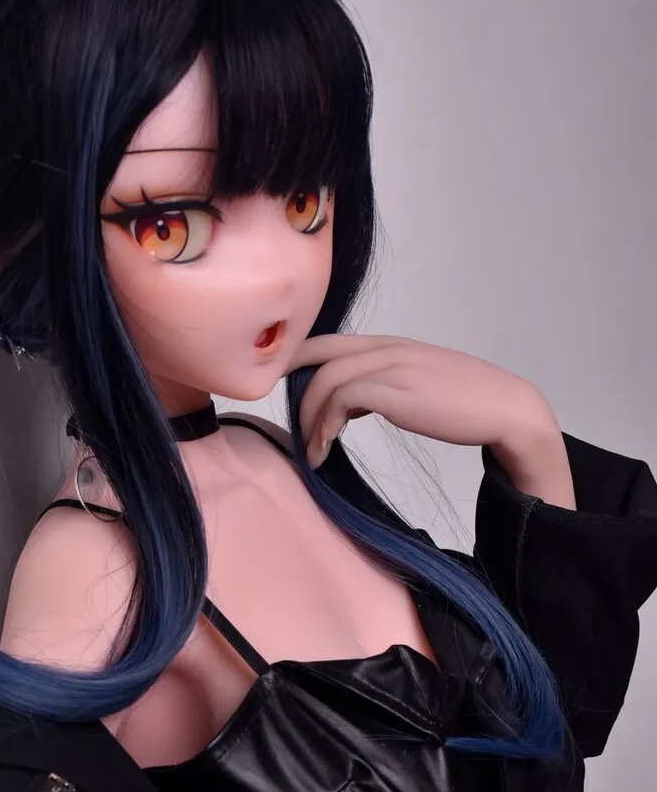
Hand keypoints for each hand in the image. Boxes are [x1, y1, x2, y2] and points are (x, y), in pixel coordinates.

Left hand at [287, 334, 557, 469]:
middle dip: (291, 385)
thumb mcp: (417, 387)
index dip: (298, 361)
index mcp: (391, 345)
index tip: (283, 392)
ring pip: (325, 379)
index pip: (329, 341)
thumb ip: (382, 387)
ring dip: (309, 419)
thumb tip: (349, 405)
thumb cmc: (467, 405)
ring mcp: (392, 366)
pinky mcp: (396, 391)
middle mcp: (388, 348)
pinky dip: (324, 426)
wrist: (508, 409)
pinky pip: (341, 399)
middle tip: (285, 420)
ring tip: (311, 451)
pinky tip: (324, 451)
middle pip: (318, 354)